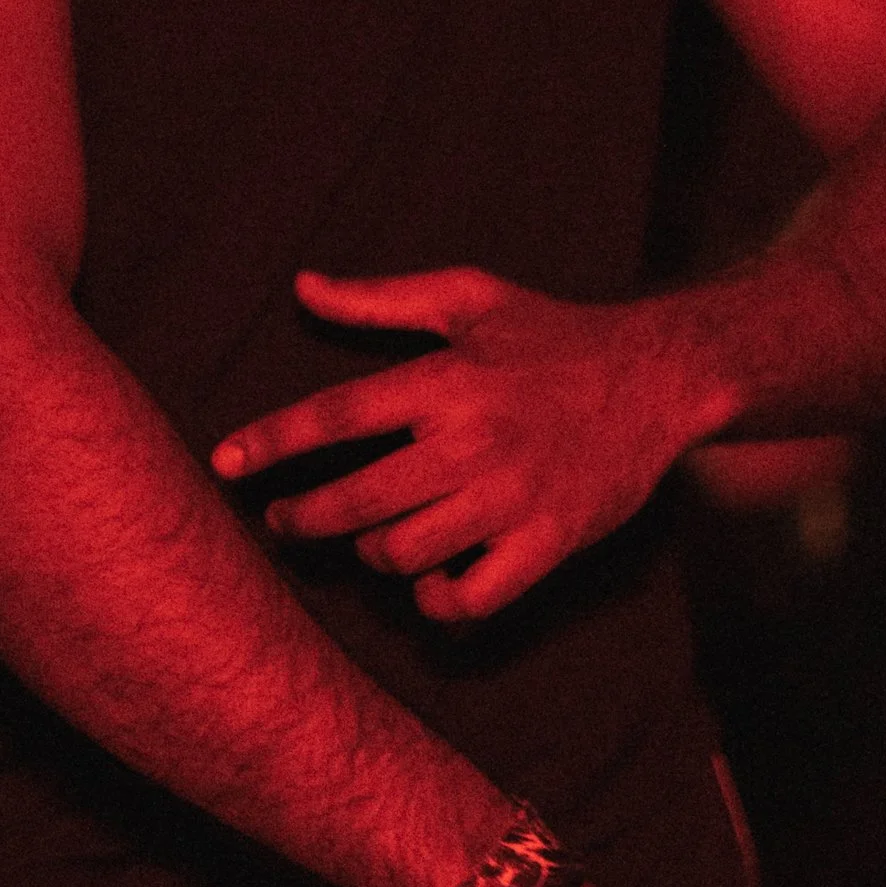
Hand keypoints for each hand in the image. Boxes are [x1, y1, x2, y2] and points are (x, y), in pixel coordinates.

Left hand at [211, 265, 698, 619]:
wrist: (659, 378)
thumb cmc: (553, 336)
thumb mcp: (471, 298)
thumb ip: (382, 298)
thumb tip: (304, 287)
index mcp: (448, 379)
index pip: (337, 415)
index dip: (271, 443)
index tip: (225, 464)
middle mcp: (474, 440)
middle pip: (358, 499)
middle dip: (303, 518)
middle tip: (284, 522)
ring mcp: (513, 497)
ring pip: (405, 551)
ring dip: (373, 552)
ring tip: (369, 539)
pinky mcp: (549, 541)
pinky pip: (472, 596)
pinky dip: (437, 599)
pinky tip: (427, 582)